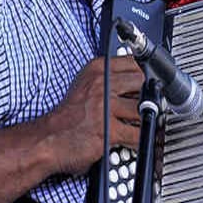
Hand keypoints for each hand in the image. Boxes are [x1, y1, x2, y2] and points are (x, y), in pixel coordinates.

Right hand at [42, 56, 143, 174]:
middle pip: (142, 81)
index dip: (147, 73)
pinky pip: (137, 133)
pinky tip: (141, 141)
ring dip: (148, 118)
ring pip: (143, 107)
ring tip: (149, 123)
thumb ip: (107, 79)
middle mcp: (101, 84)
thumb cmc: (67, 115)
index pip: (133, 62)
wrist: (48, 139)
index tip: (153, 81)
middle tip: (154, 103)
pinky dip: (143, 139)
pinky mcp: (108, 129)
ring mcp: (105, 106)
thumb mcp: (84, 85)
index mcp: (97, 70)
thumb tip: (136, 79)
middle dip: (150, 94)